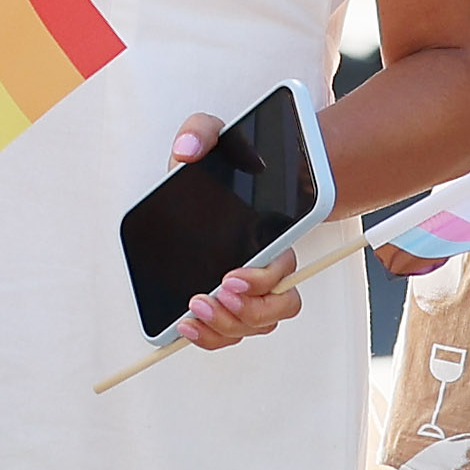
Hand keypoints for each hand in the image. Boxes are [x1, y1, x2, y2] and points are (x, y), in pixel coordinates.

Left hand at [160, 114, 316, 352]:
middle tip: (212, 296)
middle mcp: (268, 266)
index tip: (232, 276)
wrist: (215, 181)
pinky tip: (186, 326)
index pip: (283, 269)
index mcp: (272, 232)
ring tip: (195, 311)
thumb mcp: (211, 137)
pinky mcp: (228, 301)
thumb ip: (202, 132)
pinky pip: (232, 331)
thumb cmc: (222, 165)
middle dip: (246, 310)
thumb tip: (189, 151)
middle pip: (277, 307)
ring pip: (256, 324)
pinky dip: (212, 336)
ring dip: (227, 326)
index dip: (262, 281)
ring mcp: (250, 288)